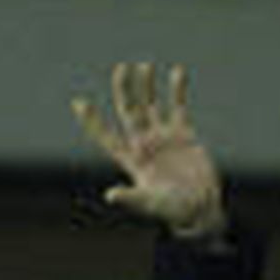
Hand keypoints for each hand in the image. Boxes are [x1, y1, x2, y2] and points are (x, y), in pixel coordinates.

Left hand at [71, 63, 226, 242]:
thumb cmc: (173, 213)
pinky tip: (177, 72)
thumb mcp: (150, 205)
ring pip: (150, 105)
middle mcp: (144, 145)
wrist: (201, 211)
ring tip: (144, 66)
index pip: (107, 137)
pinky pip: (178, 107)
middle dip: (124, 91)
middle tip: (122, 69)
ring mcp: (163, 138)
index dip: (92, 122)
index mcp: (131, 160)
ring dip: (146, 86)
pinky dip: (177, 90)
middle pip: (129, 112)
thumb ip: (132, 198)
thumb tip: (111, 195)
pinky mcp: (183, 135)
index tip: (78, 103)